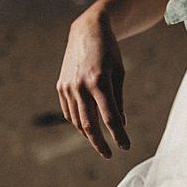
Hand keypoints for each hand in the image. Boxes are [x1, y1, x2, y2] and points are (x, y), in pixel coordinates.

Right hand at [56, 10, 129, 157]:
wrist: (87, 32)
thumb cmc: (110, 52)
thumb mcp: (120, 73)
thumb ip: (119, 99)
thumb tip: (120, 124)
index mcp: (100, 82)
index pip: (110, 117)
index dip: (119, 135)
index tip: (126, 147)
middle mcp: (81, 86)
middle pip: (90, 125)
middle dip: (100, 143)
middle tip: (110, 155)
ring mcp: (68, 87)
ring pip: (77, 120)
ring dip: (89, 134)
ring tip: (100, 141)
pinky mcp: (60, 86)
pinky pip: (69, 111)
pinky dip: (78, 121)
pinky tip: (87, 126)